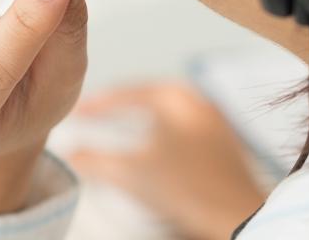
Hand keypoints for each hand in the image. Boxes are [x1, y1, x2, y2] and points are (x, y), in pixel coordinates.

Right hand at [68, 83, 267, 239]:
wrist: (236, 215)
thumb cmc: (190, 189)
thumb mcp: (129, 172)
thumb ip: (93, 160)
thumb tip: (72, 155)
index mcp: (174, 97)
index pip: (124, 93)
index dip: (94, 105)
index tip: (76, 113)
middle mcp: (197, 101)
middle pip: (146, 100)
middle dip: (118, 110)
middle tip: (95, 118)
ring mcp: (214, 121)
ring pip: (165, 115)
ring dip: (139, 123)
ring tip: (119, 135)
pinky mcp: (222, 143)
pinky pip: (181, 130)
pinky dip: (159, 136)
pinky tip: (150, 153)